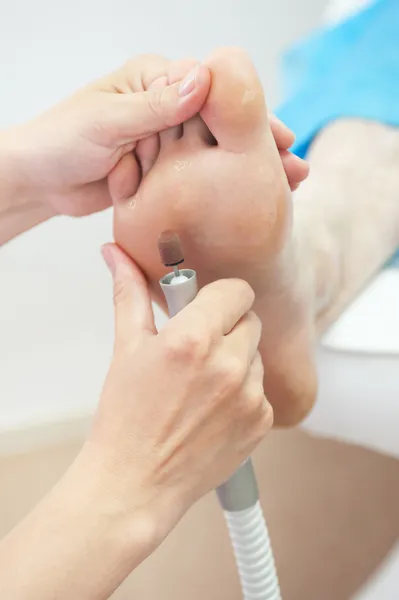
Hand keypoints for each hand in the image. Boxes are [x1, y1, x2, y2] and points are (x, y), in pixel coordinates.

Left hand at [7, 55, 210, 216]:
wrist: (42, 182)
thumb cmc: (64, 139)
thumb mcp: (111, 120)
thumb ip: (158, 105)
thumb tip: (202, 82)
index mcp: (149, 77)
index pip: (198, 86)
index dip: (194, 112)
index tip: (163, 130)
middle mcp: (160, 106)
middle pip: (196, 129)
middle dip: (165, 148)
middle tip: (132, 150)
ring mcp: (158, 141)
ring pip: (185, 159)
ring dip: (153, 170)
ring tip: (121, 165)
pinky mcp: (155, 169)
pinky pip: (171, 182)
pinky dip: (146, 186)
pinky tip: (122, 183)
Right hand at [84, 244, 271, 540]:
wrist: (135, 483)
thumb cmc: (125, 418)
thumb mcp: (126, 348)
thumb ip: (129, 294)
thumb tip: (116, 254)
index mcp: (193, 339)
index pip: (237, 290)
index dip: (219, 296)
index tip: (205, 307)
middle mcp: (228, 365)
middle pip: (250, 319)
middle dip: (226, 326)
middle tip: (196, 347)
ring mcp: (249, 396)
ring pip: (256, 354)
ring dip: (235, 359)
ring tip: (200, 384)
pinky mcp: (261, 422)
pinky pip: (261, 389)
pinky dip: (243, 392)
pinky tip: (212, 408)